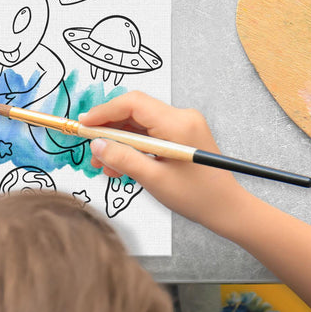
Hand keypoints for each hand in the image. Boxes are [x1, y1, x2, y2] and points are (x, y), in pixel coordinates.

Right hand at [80, 91, 249, 230]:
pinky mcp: (179, 134)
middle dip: (108, 130)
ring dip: (118, 142)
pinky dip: (131, 147)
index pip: (133, 103)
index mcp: (178, 124)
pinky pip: (148, 133)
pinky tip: (120, 165)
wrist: (226, 208)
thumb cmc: (198, 197)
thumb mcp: (154, 180)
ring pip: (138, 124)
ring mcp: (181, 125)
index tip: (84, 125)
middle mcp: (181, 117)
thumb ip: (123, 159)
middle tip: (92, 151)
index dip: (104, 111)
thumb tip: (97, 145)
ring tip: (104, 164)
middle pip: (133, 112)